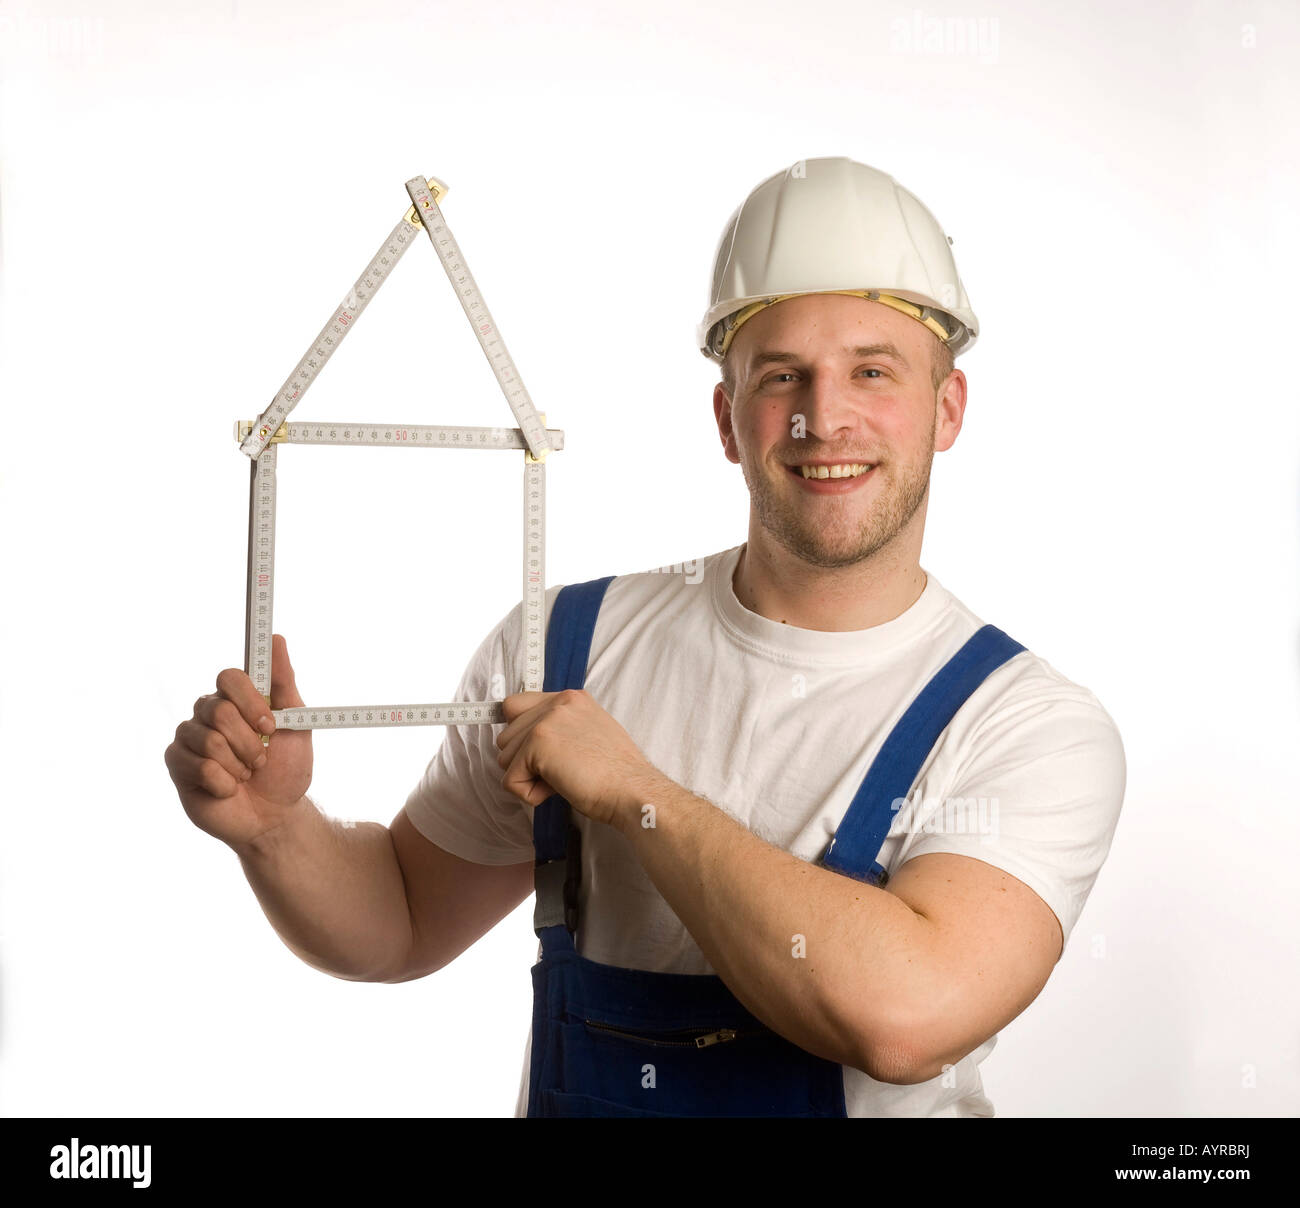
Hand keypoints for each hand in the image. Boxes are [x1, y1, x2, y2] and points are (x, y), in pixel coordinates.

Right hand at [164, 633, 312, 851]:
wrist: (275, 815)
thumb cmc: (286, 768)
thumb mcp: (296, 723)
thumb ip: (283, 681)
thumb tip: (276, 638)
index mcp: (236, 698)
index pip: (229, 677)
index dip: (249, 701)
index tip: (270, 724)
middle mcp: (208, 712)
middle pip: (219, 710)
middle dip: (249, 742)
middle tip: (261, 759)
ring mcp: (189, 738)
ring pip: (210, 740)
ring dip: (240, 764)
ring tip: (246, 774)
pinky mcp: (177, 764)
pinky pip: (200, 766)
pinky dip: (225, 783)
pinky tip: (228, 789)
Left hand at [494, 689, 661, 828]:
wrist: (632, 790)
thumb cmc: (616, 774)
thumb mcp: (590, 734)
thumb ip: (561, 729)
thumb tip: (528, 744)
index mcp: (571, 699)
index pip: (517, 706)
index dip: (521, 735)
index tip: (536, 754)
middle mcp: (558, 703)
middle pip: (506, 735)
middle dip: (525, 761)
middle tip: (560, 772)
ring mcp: (546, 721)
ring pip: (505, 758)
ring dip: (528, 778)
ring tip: (562, 780)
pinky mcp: (538, 744)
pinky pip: (509, 780)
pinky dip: (529, 795)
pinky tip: (557, 790)